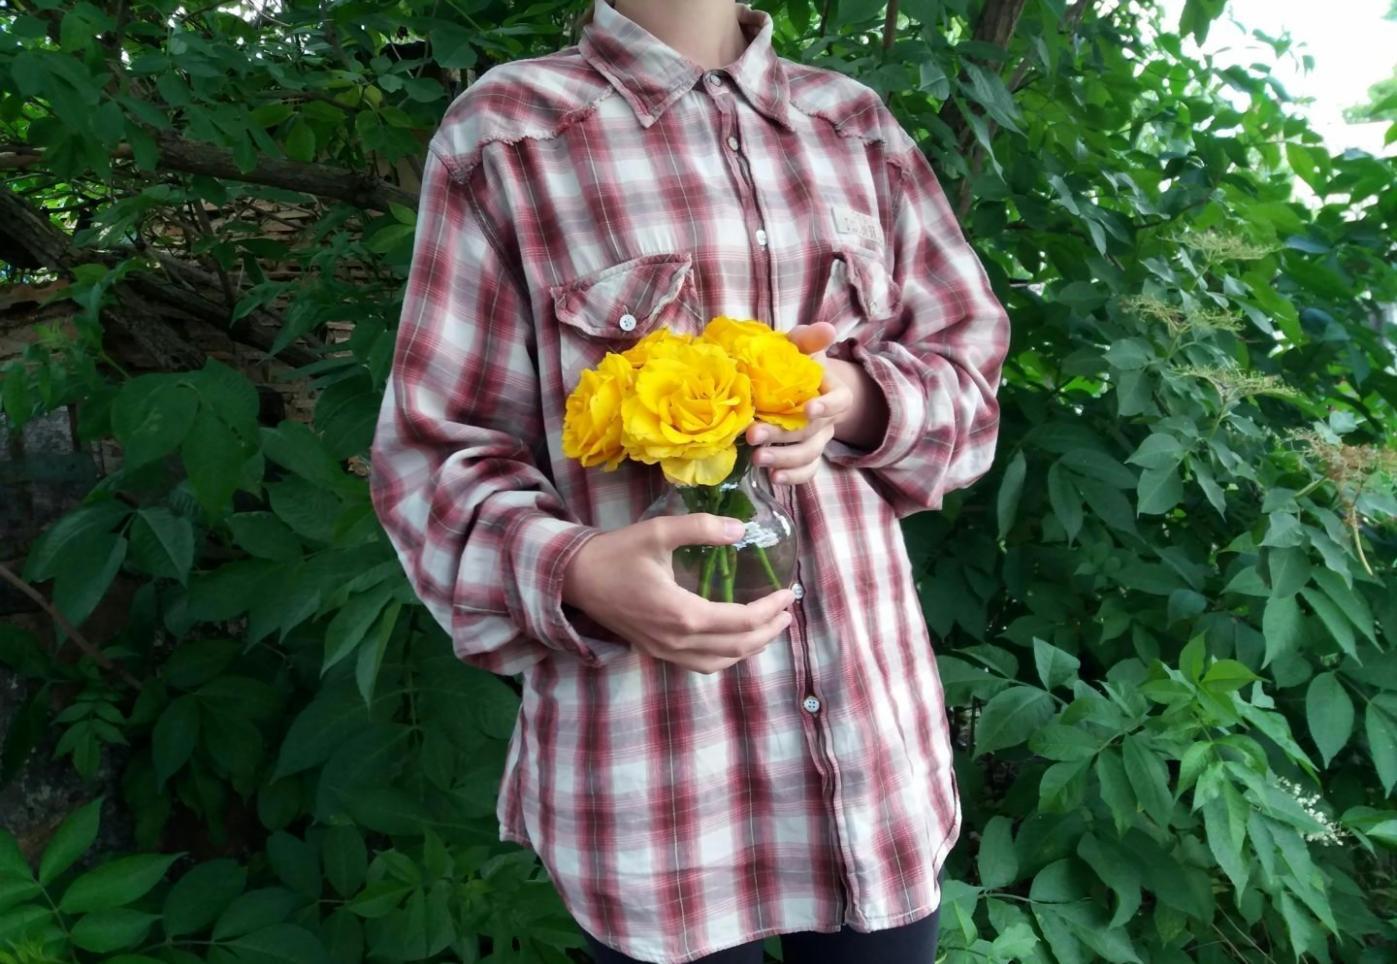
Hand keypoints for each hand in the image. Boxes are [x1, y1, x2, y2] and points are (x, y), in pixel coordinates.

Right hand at [561, 513, 795, 673]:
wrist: (575, 578)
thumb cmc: (616, 553)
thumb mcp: (658, 532)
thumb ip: (700, 529)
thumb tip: (741, 529)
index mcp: (682, 613)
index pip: (741, 621)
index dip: (770, 610)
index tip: (787, 594)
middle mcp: (677, 640)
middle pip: (737, 647)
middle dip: (768, 632)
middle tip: (787, 612)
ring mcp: (665, 651)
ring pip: (720, 662)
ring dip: (750, 648)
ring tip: (768, 628)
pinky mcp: (656, 652)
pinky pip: (700, 665)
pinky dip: (725, 657)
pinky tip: (733, 641)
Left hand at [745, 321, 871, 483]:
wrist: (791, 387)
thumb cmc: (794, 363)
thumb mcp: (800, 347)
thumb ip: (809, 339)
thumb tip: (827, 329)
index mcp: (832, 392)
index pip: (840, 401)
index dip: (827, 407)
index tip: (808, 408)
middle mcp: (828, 421)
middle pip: (813, 433)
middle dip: (784, 436)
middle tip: (754, 435)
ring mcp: (817, 441)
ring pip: (808, 456)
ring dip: (783, 459)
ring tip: (757, 458)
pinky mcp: (804, 457)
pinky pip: (806, 472)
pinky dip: (792, 478)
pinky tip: (773, 478)